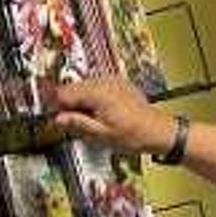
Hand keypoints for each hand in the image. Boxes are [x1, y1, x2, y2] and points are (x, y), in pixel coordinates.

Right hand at [51, 76, 175, 154]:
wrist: (160, 131)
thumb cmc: (134, 135)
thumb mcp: (100, 135)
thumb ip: (77, 124)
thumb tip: (57, 119)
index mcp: (98, 93)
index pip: (64, 92)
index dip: (56, 107)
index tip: (55, 119)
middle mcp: (105, 82)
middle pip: (73, 88)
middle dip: (69, 104)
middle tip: (71, 123)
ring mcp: (114, 81)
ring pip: (85, 87)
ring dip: (81, 101)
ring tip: (90, 120)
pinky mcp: (121, 84)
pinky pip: (98, 87)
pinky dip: (94, 98)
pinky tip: (100, 113)